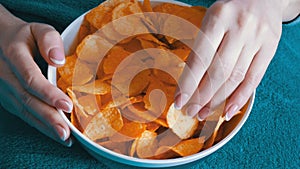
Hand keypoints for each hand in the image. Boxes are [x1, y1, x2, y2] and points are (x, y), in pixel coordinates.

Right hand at [0, 5, 72, 145]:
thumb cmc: (24, 35)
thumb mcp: (37, 29)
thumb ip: (49, 39)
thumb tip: (59, 61)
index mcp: (14, 55)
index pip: (31, 78)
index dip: (48, 93)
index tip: (67, 105)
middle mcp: (6, 75)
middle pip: (28, 100)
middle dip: (48, 118)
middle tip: (66, 133)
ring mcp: (5, 90)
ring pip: (25, 111)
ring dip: (45, 126)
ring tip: (64, 138)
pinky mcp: (8, 99)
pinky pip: (24, 114)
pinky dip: (40, 126)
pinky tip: (55, 134)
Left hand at [174, 0, 299, 120]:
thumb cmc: (229, 11)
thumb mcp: (211, 20)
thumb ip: (202, 46)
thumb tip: (189, 82)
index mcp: (218, 18)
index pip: (200, 58)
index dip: (188, 83)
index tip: (178, 101)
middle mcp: (239, 28)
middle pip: (218, 72)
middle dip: (201, 97)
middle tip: (190, 111)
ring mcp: (257, 38)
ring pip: (235, 78)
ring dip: (217, 101)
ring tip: (203, 113)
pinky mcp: (270, 47)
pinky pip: (254, 78)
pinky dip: (240, 97)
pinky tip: (228, 110)